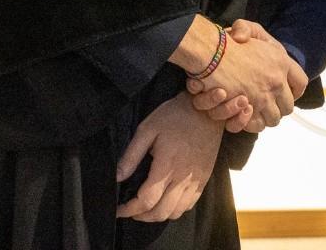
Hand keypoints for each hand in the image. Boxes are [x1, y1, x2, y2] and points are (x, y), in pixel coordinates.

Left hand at [115, 92, 222, 221]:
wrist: (207, 110)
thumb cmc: (175, 116)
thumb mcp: (148, 129)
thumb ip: (131, 155)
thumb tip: (118, 177)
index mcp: (167, 165)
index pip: (146, 200)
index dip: (129, 210)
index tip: (119, 209)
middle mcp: (183, 178)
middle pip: (160, 212)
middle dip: (141, 216)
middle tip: (130, 210)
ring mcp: (196, 180)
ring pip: (175, 212)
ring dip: (158, 215)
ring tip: (147, 207)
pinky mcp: (204, 179)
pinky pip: (189, 205)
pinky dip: (175, 209)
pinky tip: (166, 200)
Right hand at [187, 20, 307, 133]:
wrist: (209, 53)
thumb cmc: (226, 41)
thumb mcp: (246, 28)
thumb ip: (252, 32)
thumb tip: (244, 40)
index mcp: (281, 62)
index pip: (300, 82)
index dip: (295, 90)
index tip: (288, 92)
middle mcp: (277, 81)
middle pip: (288, 106)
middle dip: (278, 108)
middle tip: (267, 104)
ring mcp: (264, 97)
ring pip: (273, 119)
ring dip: (265, 117)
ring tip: (254, 110)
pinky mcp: (248, 109)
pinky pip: (257, 125)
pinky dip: (251, 123)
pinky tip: (243, 115)